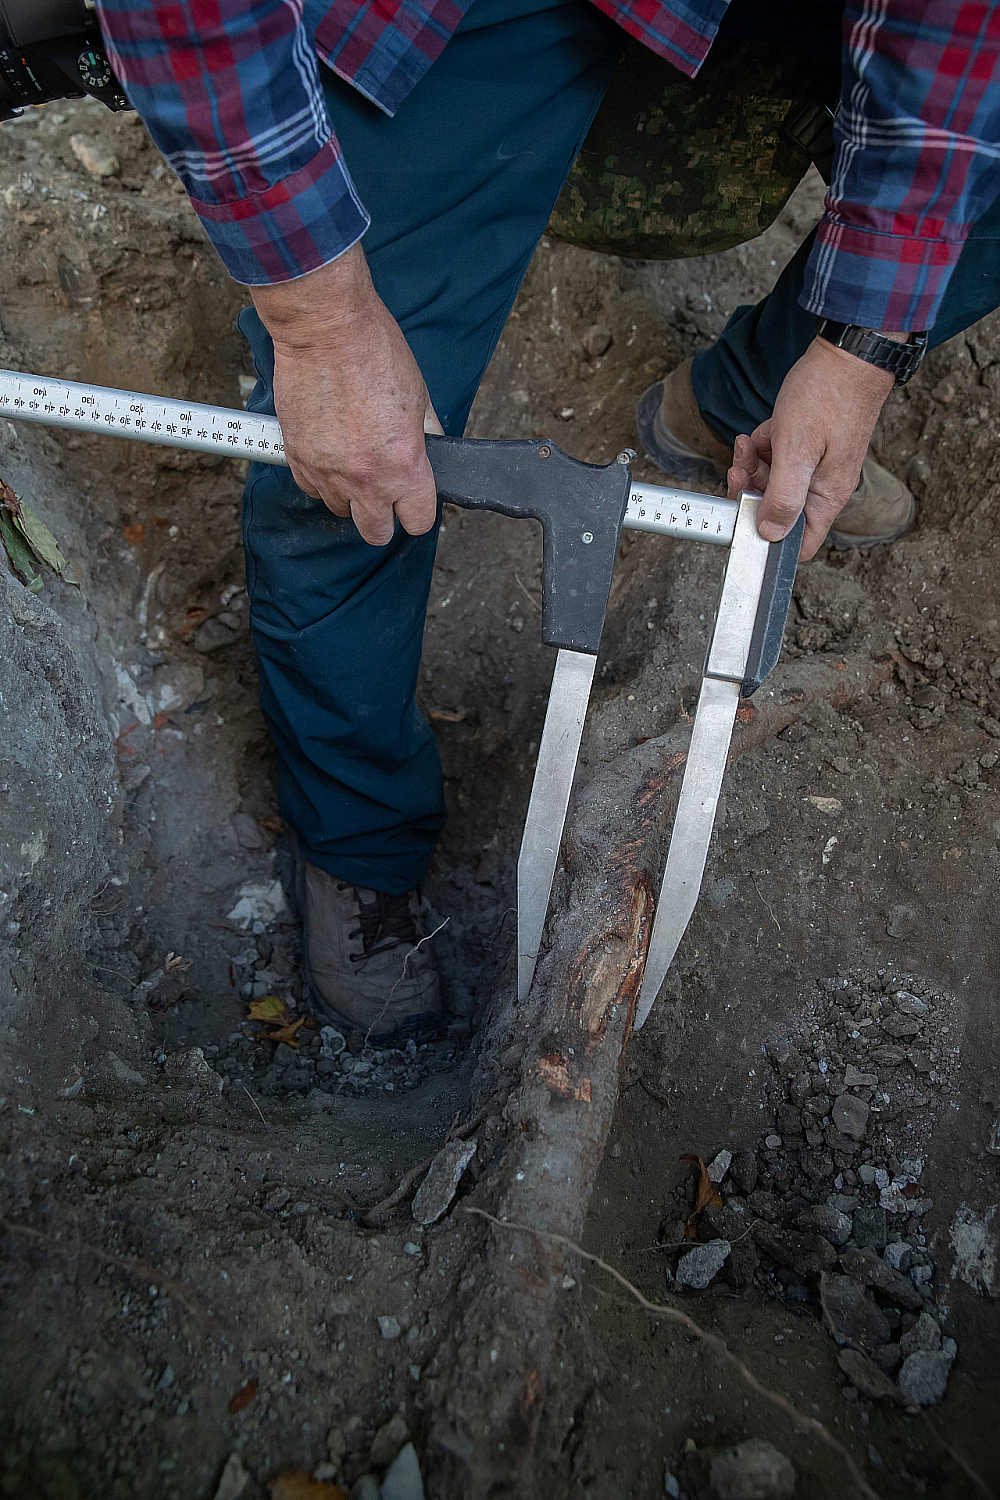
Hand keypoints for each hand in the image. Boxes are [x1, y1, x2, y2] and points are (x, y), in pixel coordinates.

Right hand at [250, 244, 440, 546]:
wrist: (325, 329)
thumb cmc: (375, 352)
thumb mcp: (420, 396)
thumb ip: (424, 434)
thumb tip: (429, 449)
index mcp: (404, 466)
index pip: (417, 522)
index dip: (418, 512)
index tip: (414, 501)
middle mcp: (365, 479)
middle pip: (376, 533)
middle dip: (383, 518)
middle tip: (384, 494)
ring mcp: (327, 472)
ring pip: (340, 510)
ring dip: (349, 496)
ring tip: (353, 462)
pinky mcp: (297, 458)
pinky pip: (312, 489)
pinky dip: (321, 479)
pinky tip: (330, 453)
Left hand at [726, 334, 902, 560]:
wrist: (847, 352)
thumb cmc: (828, 396)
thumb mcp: (798, 450)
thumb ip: (783, 496)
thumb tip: (770, 533)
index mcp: (826, 496)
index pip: (801, 542)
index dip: (771, 539)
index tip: (746, 518)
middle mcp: (822, 485)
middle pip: (778, 510)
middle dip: (752, 492)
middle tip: (738, 472)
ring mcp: (815, 464)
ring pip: (773, 482)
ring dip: (753, 466)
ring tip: (747, 445)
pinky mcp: (807, 444)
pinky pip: (777, 457)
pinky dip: (762, 448)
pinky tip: (757, 434)